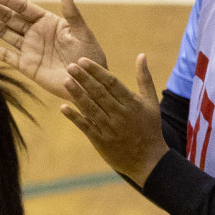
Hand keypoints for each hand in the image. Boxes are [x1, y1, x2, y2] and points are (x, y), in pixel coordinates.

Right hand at [0, 0, 106, 99]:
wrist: (87, 81)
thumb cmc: (89, 55)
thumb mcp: (82, 33)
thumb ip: (72, 14)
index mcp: (48, 21)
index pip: (23, 7)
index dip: (7, 0)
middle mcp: (35, 33)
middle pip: (9, 17)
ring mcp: (28, 48)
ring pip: (3, 32)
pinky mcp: (25, 65)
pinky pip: (5, 56)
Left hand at [60, 54, 167, 185]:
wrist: (149, 160)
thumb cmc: (150, 127)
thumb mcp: (151, 102)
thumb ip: (144, 78)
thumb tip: (141, 55)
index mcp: (132, 103)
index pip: (111, 83)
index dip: (96, 71)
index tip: (83, 60)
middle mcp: (120, 114)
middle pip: (99, 93)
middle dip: (84, 79)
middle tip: (70, 66)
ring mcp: (110, 128)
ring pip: (91, 108)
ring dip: (77, 94)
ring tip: (65, 81)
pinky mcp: (101, 141)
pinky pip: (86, 127)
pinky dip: (74, 117)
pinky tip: (63, 107)